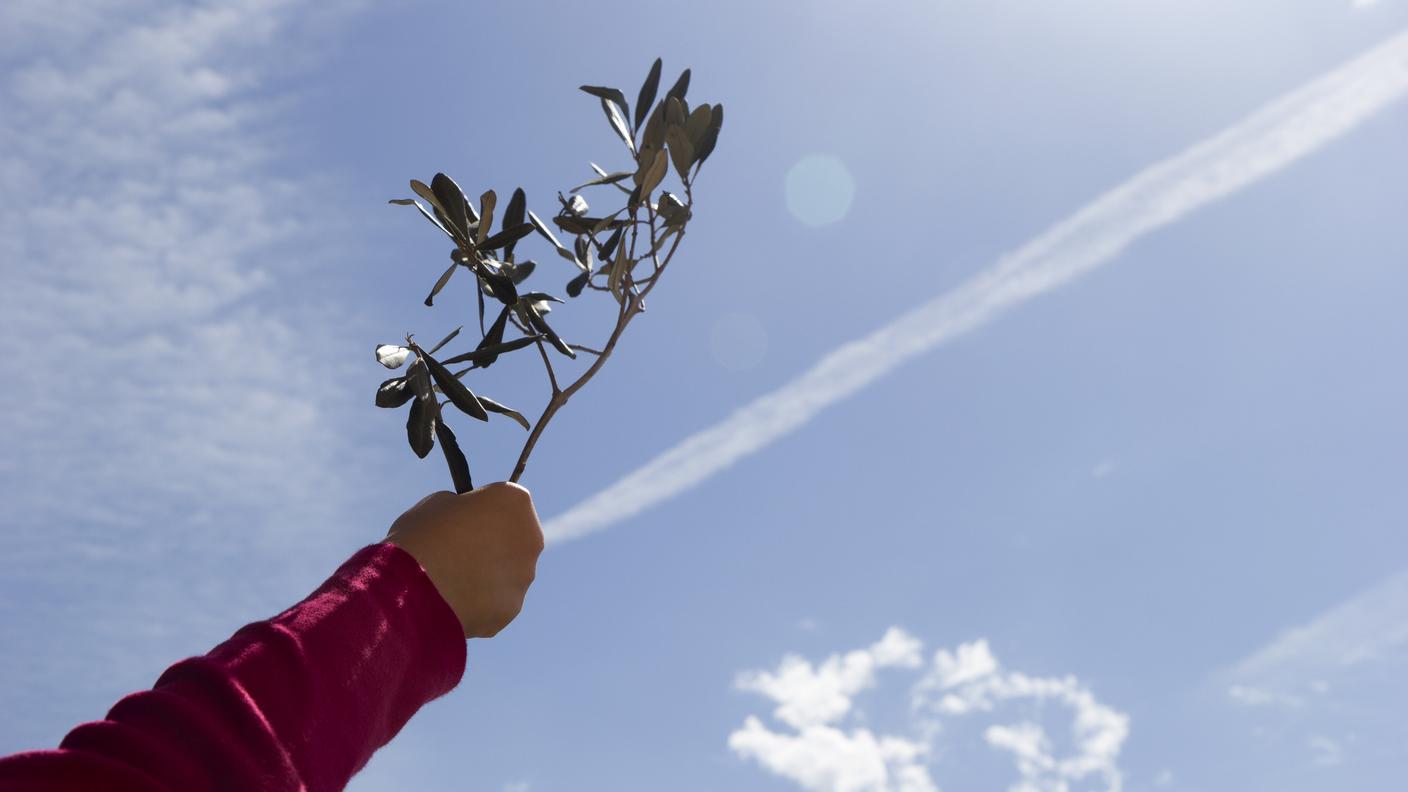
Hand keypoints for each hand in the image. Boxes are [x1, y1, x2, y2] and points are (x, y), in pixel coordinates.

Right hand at [384, 483, 544, 638]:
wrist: (412, 591)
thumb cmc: (422, 538)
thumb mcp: (436, 504)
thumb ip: (460, 506)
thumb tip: (463, 516)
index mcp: (514, 501)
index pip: (506, 500)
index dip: (482, 509)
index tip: (462, 519)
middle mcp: (530, 537)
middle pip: (513, 537)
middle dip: (492, 543)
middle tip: (458, 552)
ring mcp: (524, 575)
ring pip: (508, 571)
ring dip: (487, 573)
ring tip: (450, 580)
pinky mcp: (512, 607)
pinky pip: (497, 600)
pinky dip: (481, 600)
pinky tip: (454, 601)